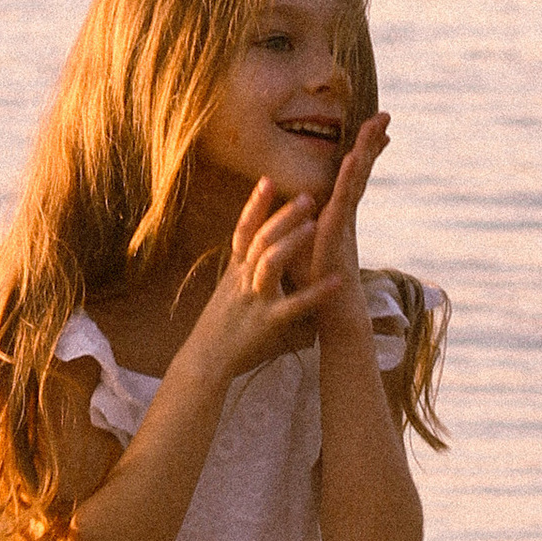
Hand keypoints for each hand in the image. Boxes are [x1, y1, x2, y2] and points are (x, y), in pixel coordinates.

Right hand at [190, 177, 331, 379]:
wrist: (204, 360)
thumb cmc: (217, 328)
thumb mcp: (226, 292)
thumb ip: (241, 272)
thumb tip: (253, 255)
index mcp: (235, 272)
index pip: (243, 231)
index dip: (255, 204)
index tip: (268, 180)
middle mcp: (243, 280)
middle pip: (261, 239)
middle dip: (284, 215)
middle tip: (308, 195)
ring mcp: (255, 300)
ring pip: (271, 262)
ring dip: (294, 241)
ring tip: (316, 224)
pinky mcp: (268, 322)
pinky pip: (295, 304)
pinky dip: (317, 292)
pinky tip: (337, 280)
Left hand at [290, 111, 388, 334]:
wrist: (332, 318)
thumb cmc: (316, 287)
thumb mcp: (304, 246)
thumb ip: (302, 225)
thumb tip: (297, 206)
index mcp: (337, 216)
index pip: (353, 176)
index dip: (363, 150)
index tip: (375, 126)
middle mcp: (344, 217)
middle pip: (361, 172)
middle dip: (371, 143)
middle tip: (386, 114)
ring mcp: (343, 226)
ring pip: (355, 182)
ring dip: (364, 153)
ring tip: (375, 126)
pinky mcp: (336, 238)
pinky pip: (343, 204)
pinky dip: (349, 181)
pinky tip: (353, 161)